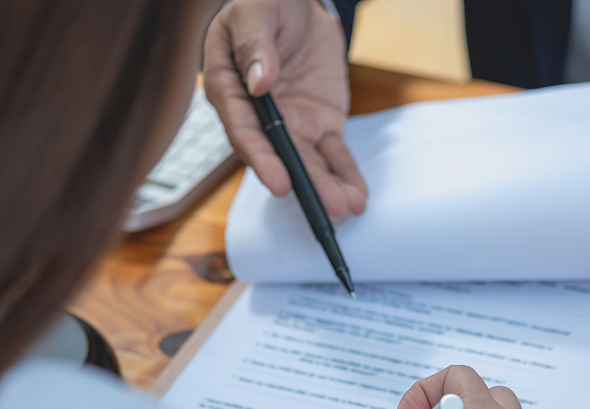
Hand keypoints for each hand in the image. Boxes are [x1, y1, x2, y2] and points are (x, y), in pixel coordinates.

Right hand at [203, 0, 367, 218]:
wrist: (298, 5)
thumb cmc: (266, 3)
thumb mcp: (256, 10)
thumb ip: (254, 44)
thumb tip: (260, 82)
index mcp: (230, 88)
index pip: (244, 130)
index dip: (261, 159)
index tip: (279, 180)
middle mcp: (259, 116)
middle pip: (280, 155)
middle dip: (304, 184)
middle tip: (324, 207)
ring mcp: (291, 124)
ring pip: (309, 162)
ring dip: (327, 187)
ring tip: (348, 207)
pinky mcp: (320, 124)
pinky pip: (333, 154)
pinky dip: (346, 174)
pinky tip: (358, 196)